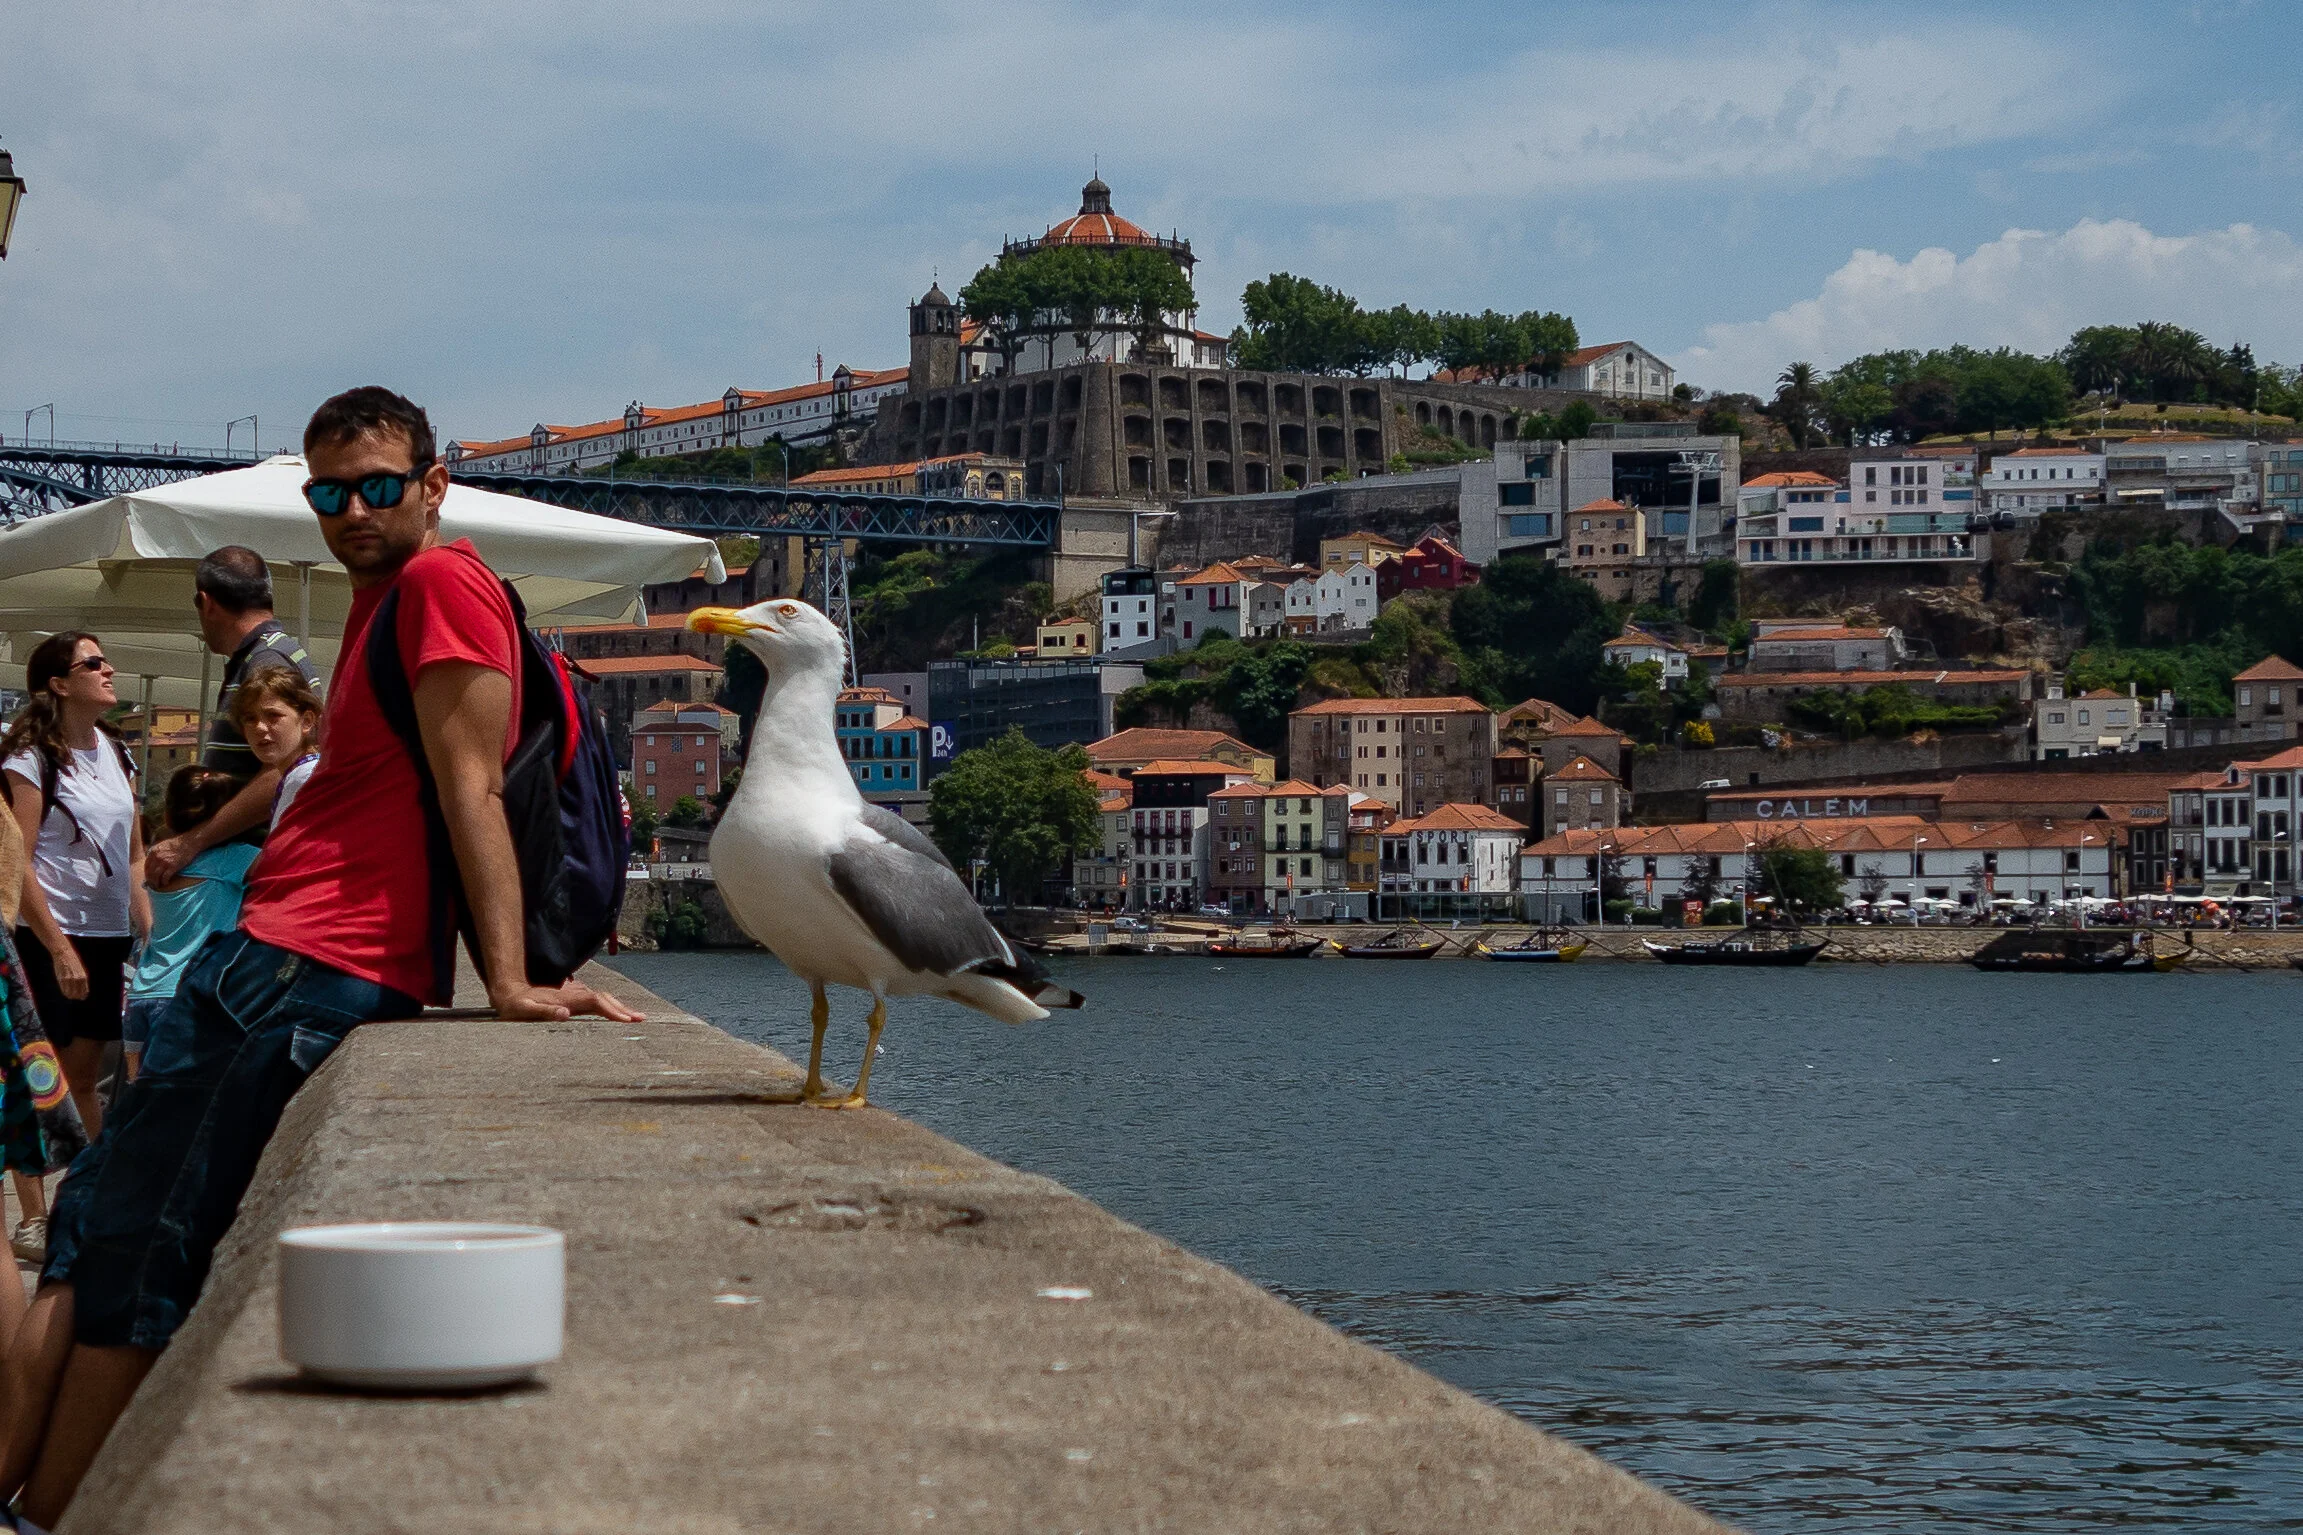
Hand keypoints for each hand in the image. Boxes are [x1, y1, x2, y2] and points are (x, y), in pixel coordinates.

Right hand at [46, 938, 87, 1001]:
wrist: (64, 953)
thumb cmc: (72, 962)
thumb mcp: (80, 971)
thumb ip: (81, 980)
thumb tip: (82, 993)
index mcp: (84, 977)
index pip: (84, 992)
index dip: (82, 996)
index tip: (80, 997)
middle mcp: (78, 979)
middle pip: (77, 994)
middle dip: (75, 996)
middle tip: (73, 996)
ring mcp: (70, 979)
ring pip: (70, 994)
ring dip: (69, 995)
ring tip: (68, 993)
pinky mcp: (62, 978)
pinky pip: (64, 990)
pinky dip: (65, 992)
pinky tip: (65, 991)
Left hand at [145, 835, 194, 883]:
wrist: (189, 842)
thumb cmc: (178, 843)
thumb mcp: (162, 845)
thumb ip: (156, 852)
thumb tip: (153, 862)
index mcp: (153, 851)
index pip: (146, 866)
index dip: (147, 873)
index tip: (149, 878)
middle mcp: (156, 857)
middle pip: (150, 872)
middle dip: (150, 880)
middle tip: (152, 885)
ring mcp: (164, 862)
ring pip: (156, 876)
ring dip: (156, 882)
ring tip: (158, 885)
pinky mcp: (173, 866)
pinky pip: (165, 877)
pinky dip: (164, 881)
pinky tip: (166, 883)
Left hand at [488, 980, 644, 1022]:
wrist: (509, 990)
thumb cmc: (514, 1005)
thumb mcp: (523, 1011)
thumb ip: (542, 1012)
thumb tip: (565, 1014)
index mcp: (567, 998)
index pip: (596, 1002)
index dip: (612, 1010)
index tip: (626, 1020)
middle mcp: (574, 995)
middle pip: (605, 999)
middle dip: (623, 1009)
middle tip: (641, 1019)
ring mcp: (574, 995)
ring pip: (602, 999)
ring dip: (619, 1008)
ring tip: (635, 1017)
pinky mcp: (572, 998)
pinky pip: (596, 1002)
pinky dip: (609, 1007)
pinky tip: (616, 1013)